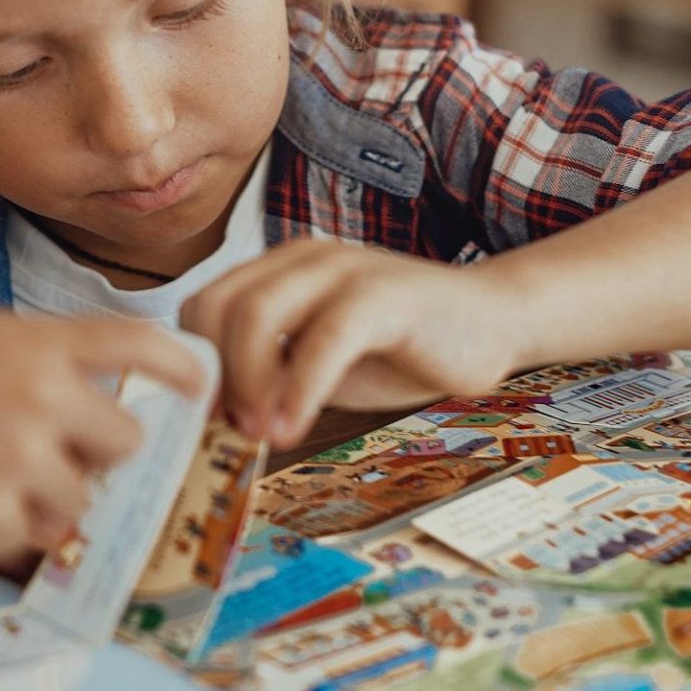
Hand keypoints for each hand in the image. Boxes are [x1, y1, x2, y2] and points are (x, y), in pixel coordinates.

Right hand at [0, 312, 203, 566]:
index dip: (181, 365)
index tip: (201, 384)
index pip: (140, 344)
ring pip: (85, 499)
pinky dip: (5, 530)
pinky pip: (32, 538)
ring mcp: (23, 459)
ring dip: (54, 499)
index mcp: (41, 343)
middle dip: (102, 453)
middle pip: (128, 439)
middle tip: (58, 453)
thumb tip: (100, 396)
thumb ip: (41, 360)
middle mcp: (45, 397)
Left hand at [181, 240, 519, 447]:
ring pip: (258, 312)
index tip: (209, 418)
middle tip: (233, 428)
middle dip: (216, 374)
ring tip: (262, 431)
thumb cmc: (402, 348)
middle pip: (220, 305)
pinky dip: (299, 388)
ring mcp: (345, 269)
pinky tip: (295, 427)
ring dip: (248, 382)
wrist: (493, 322)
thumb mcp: (321, 363)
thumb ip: (273, 376)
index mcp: (281, 269)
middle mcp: (304, 259)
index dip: (198, 363)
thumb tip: (216, 417)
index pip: (205, 304)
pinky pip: (325, 338)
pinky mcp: (385, 294)